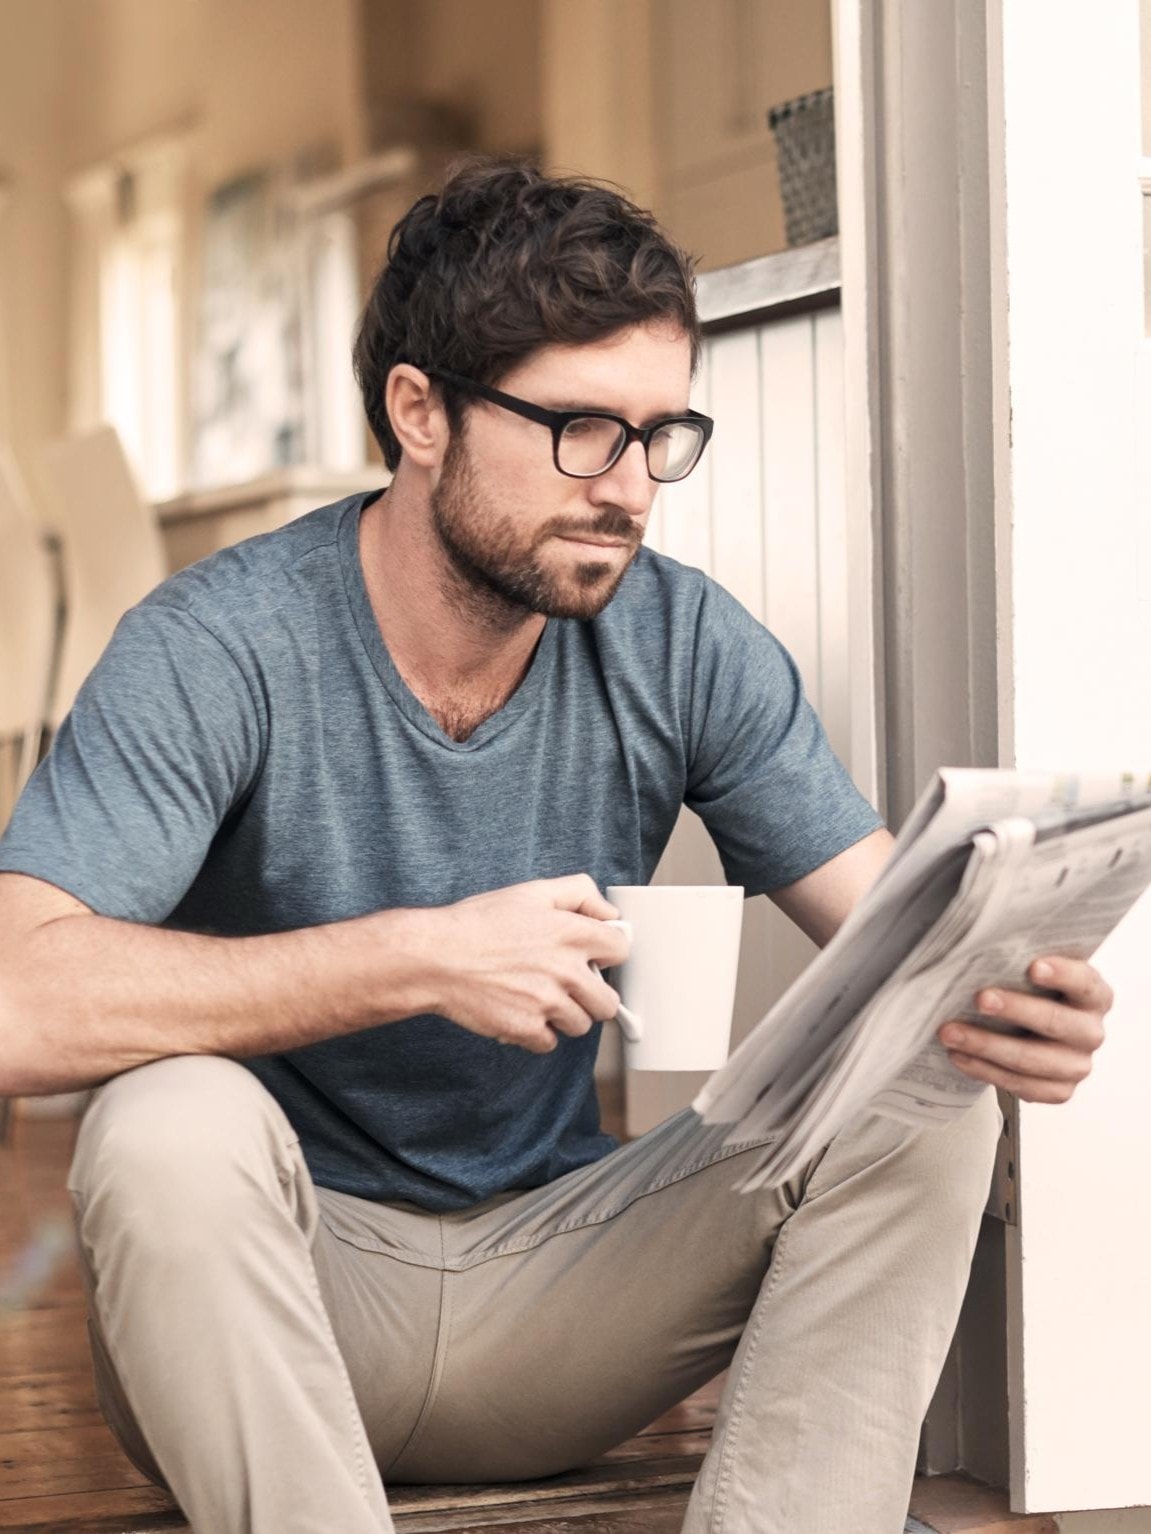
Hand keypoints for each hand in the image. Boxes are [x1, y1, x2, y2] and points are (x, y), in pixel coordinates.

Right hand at [421, 874, 630, 1054]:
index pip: (621, 951)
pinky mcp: (526, 1029)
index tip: (589, 957)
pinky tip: (519, 1011)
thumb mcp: (531, 891)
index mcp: (573, 933)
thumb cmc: (478, 923)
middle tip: (566, 986)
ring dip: (563, 1016)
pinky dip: (536, 1033)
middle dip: (591, 996)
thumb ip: (579, 892)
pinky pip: (549, 1042)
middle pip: (608, 1002)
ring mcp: (548, 1003)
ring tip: (536, 997)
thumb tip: (609, 912)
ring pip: (580, 1025)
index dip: (605, 954)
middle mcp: (567, 970)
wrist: (435, 957)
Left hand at [937, 956, 1113, 1102]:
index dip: (1061, 974)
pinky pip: (1020, 1085)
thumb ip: (1019, 962)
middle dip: (1014, 1009)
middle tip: (980, 999)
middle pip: (1054, 1022)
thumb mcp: (1031, 972)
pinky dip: (984, 1070)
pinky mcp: (1059, 1091)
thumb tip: (981, 952)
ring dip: (985, 1045)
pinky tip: (959, 1056)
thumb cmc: (1029, 994)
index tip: (1033, 967)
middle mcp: (1090, 1032)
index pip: (1084, 982)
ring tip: (951, 1032)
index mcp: (1093, 995)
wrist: (1027, 1030)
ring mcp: (1077, 1065)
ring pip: (1030, 1059)